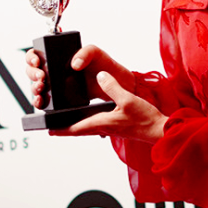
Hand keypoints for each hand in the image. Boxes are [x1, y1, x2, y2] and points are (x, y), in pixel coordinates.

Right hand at [25, 44, 134, 109]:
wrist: (115, 84)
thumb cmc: (104, 65)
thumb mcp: (96, 52)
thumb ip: (86, 52)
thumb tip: (74, 63)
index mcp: (59, 57)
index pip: (37, 54)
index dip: (31, 57)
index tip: (38, 60)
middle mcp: (55, 71)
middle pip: (32, 71)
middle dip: (32, 74)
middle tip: (42, 76)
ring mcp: (56, 86)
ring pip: (36, 87)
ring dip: (34, 88)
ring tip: (41, 88)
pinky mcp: (61, 100)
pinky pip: (45, 101)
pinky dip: (40, 102)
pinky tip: (42, 101)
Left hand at [50, 71, 167, 142]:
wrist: (159, 131)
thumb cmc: (145, 119)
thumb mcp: (128, 99)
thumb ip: (112, 87)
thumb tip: (100, 75)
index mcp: (102, 122)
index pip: (76, 127)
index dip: (61, 128)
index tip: (49, 129)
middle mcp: (104, 127)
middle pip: (79, 130)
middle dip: (65, 129)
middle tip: (52, 127)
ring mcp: (111, 129)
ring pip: (88, 128)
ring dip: (77, 126)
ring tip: (67, 122)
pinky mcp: (118, 127)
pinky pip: (98, 126)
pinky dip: (89, 123)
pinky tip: (91, 118)